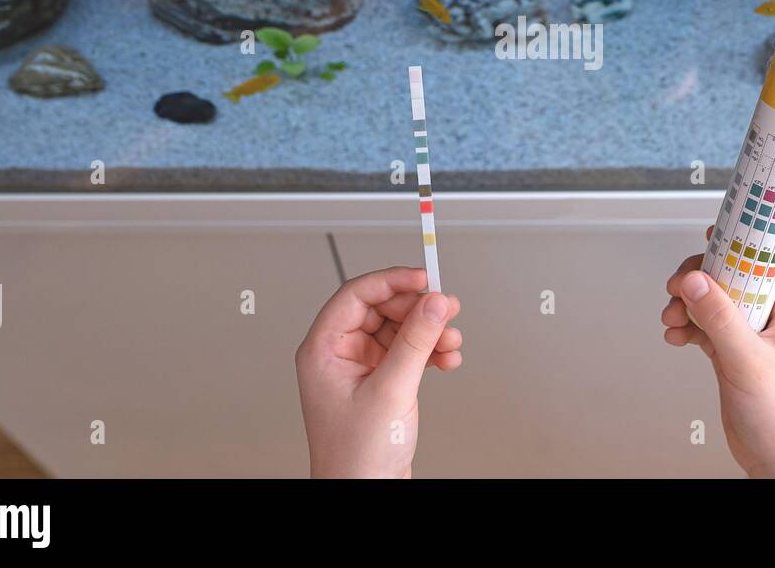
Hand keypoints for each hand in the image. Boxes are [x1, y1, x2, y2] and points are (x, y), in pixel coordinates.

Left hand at [296, 267, 461, 477]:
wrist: (365, 496)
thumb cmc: (356, 458)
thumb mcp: (390, 391)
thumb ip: (415, 342)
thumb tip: (432, 303)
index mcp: (323, 350)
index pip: (356, 295)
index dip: (391, 281)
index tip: (423, 277)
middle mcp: (340, 355)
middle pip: (382, 310)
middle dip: (417, 310)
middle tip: (446, 309)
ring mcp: (361, 370)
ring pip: (399, 330)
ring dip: (429, 332)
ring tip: (451, 340)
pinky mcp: (381, 383)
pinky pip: (408, 352)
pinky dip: (430, 351)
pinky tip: (447, 358)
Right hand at [661, 227, 774, 477]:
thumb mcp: (750, 362)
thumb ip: (721, 317)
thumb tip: (696, 279)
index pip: (773, 252)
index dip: (746, 233)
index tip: (717, 226)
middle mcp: (774, 314)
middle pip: (735, 270)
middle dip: (702, 275)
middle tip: (680, 284)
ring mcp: (754, 332)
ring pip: (716, 296)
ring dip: (689, 302)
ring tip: (673, 317)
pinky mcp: (735, 351)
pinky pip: (707, 323)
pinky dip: (688, 325)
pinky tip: (676, 336)